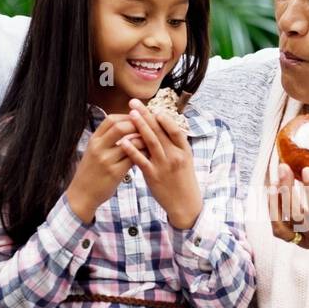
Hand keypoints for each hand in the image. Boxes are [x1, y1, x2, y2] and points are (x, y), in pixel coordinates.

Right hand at [66, 113, 145, 222]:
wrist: (82, 195)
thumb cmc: (91, 172)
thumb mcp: (94, 152)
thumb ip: (106, 139)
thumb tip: (125, 126)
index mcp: (94, 140)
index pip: (111, 120)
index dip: (127, 116)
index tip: (138, 118)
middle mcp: (98, 148)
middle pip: (120, 127)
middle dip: (137, 125)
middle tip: (149, 128)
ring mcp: (106, 160)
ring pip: (130, 143)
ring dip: (143, 140)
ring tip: (152, 141)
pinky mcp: (114, 173)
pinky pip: (133, 159)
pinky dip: (143, 154)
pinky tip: (148, 155)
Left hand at [121, 98, 202, 229]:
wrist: (185, 205)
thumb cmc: (183, 182)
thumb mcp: (185, 161)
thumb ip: (174, 146)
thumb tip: (163, 130)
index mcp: (184, 150)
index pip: (174, 129)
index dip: (163, 117)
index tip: (153, 107)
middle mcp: (175, 155)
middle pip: (160, 131)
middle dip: (146, 115)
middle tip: (134, 102)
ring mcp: (164, 165)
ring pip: (151, 141)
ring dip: (140, 126)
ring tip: (130, 114)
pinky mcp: (153, 176)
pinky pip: (141, 160)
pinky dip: (132, 149)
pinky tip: (123, 141)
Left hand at [268, 154, 308, 256]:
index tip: (306, 169)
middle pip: (296, 217)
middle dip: (287, 191)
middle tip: (283, 168)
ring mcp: (307, 242)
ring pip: (283, 226)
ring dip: (275, 202)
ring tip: (275, 181)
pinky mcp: (299, 242)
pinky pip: (280, 231)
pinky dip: (273, 213)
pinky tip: (273, 195)